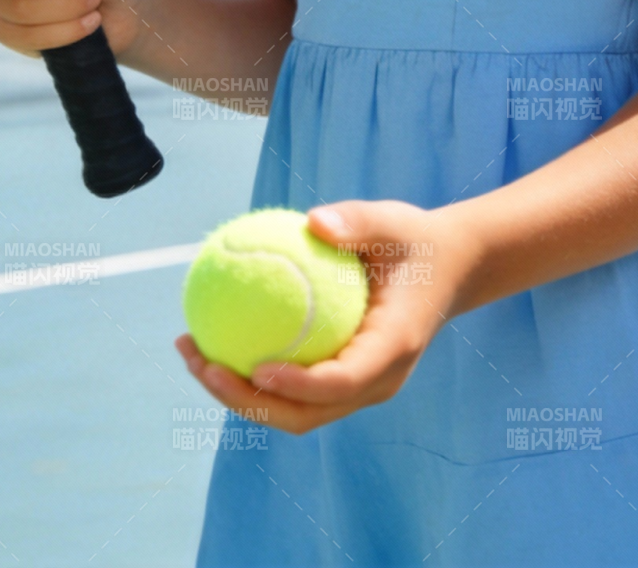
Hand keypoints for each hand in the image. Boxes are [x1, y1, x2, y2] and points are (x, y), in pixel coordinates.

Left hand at [175, 200, 481, 434]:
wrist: (446, 270)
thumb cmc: (415, 242)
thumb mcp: (394, 221)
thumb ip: (358, 222)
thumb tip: (312, 221)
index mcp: (392, 349)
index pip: (340, 382)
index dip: (297, 385)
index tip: (255, 366)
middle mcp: (375, 382)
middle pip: (304, 414)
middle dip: (247, 400)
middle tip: (201, 363)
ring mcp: (359, 388)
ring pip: (292, 412)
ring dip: (239, 394)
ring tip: (191, 352)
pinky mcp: (342, 382)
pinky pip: (292, 389)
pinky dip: (251, 376)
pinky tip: (213, 338)